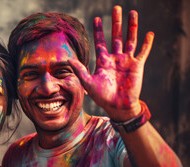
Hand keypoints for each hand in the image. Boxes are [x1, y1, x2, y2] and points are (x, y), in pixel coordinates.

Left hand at [69, 5, 152, 121]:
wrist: (118, 106)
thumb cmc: (102, 96)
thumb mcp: (88, 82)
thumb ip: (79, 70)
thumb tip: (67, 60)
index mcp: (103, 61)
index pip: (100, 41)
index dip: (99, 30)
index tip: (96, 18)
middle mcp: (115, 58)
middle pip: (116, 36)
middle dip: (116, 22)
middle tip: (116, 8)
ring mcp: (127, 61)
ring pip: (130, 39)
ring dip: (131, 27)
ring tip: (132, 13)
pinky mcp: (137, 66)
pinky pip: (142, 52)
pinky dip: (146, 43)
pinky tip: (149, 33)